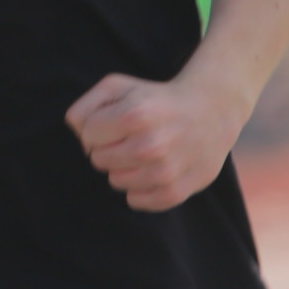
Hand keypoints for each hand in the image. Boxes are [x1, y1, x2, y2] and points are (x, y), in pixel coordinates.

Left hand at [66, 72, 248, 212]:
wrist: (211, 111)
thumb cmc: (156, 98)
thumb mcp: (119, 86)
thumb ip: (87, 105)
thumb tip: (77, 133)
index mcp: (135, 115)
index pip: (87, 136)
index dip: (96, 129)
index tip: (114, 122)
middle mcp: (150, 145)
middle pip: (98, 160)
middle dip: (108, 148)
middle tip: (130, 137)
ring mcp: (165, 172)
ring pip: (115, 182)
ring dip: (123, 169)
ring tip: (143, 152)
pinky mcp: (176, 191)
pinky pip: (136, 201)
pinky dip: (138, 189)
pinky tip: (151, 170)